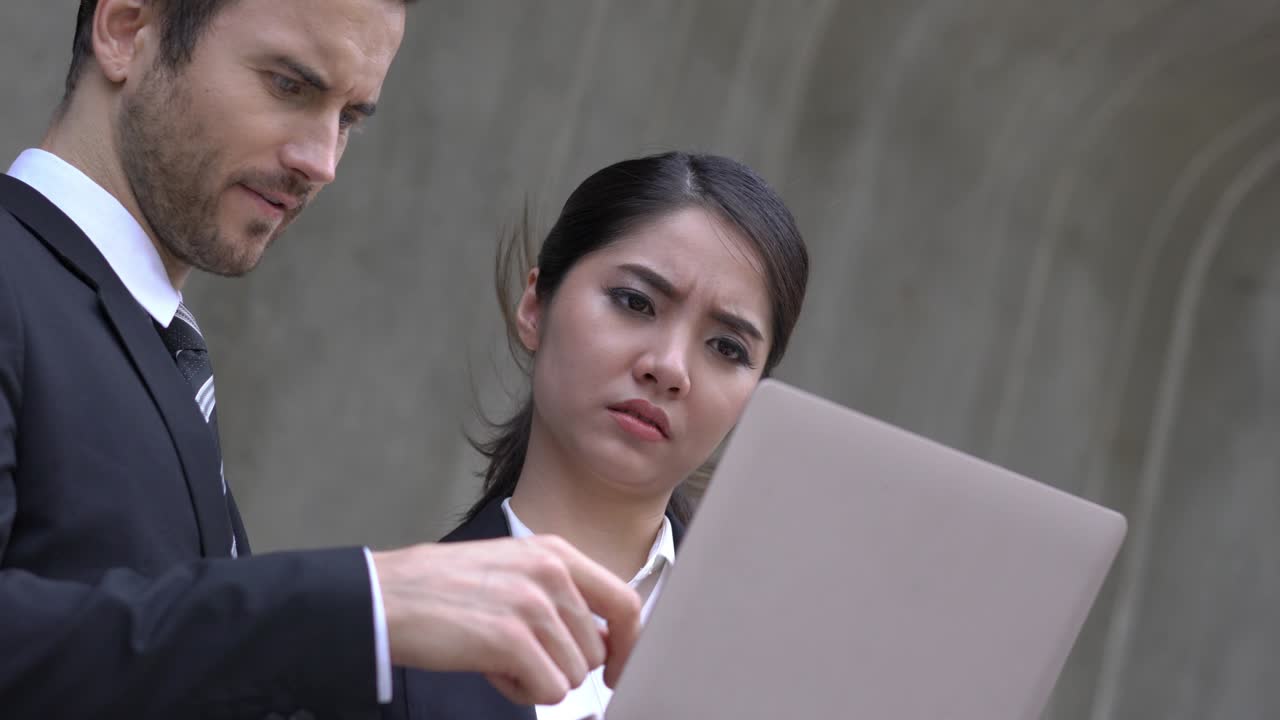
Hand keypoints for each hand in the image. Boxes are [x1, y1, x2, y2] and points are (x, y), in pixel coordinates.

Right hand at [372, 535, 641, 704]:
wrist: (386, 596)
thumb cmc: (442, 588)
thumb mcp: (513, 569)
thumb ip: (560, 594)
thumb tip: (604, 638)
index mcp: (555, 553)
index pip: (624, 602)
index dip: (629, 644)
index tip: (619, 668)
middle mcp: (551, 573)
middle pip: (596, 650)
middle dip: (561, 665)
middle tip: (516, 654)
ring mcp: (532, 605)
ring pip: (573, 675)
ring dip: (537, 678)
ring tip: (497, 656)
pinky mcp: (511, 639)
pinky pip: (549, 690)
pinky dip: (522, 691)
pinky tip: (491, 669)